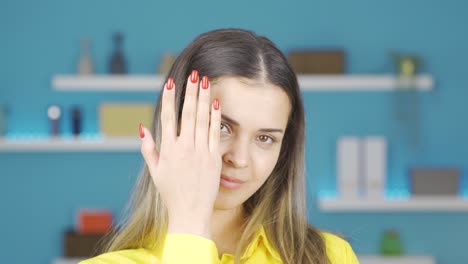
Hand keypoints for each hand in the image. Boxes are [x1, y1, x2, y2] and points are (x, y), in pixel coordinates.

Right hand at [139, 71, 221, 237]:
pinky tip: (216, 103)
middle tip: (194, 75)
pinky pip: (215, 133)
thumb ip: (149, 149)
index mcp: (168, 150)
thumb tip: (142, 128)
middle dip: (190, 92)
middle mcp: (184, 148)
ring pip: (202, 119)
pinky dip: (215, 117)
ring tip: (206, 81)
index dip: (169, 99)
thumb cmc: (171, 193)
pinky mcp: (214, 158)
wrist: (190, 212)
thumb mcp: (155, 172)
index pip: (168, 118)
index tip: (171, 83)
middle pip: (188, 113)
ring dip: (204, 98)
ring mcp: (200, 152)